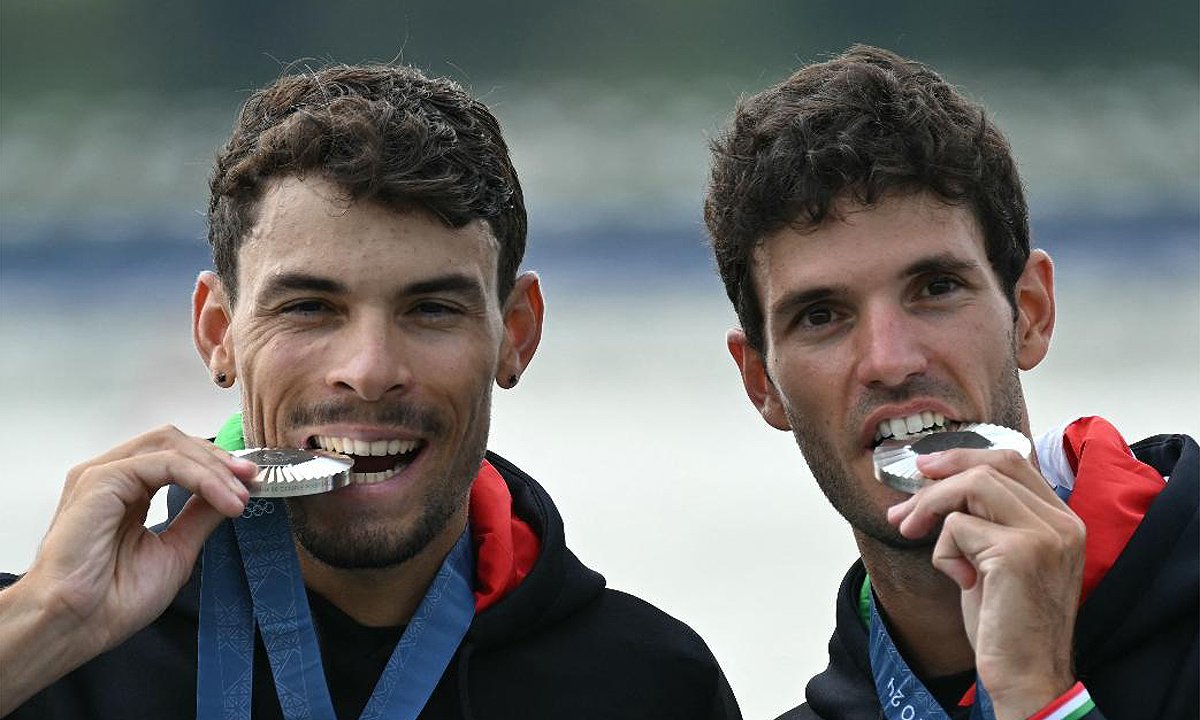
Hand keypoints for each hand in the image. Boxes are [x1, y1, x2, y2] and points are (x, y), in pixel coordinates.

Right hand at [0, 426, 255, 713]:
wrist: (79, 623)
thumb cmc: (114, 599)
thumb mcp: (177, 549)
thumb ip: (200, 516)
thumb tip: (232, 494)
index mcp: (127, 492)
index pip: (177, 457)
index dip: (216, 465)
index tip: (250, 483)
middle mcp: (114, 477)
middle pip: (176, 442)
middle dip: (219, 459)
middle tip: (251, 481)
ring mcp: (105, 475)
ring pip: (171, 446)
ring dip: (214, 467)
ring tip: (240, 494)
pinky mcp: (102, 479)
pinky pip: (163, 463)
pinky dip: (200, 477)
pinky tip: (223, 499)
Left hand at [886, 448, 1083, 719]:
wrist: (1026, 676)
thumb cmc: (1007, 623)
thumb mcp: (999, 560)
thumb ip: (987, 520)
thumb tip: (933, 485)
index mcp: (1063, 521)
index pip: (1014, 462)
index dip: (965, 457)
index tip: (926, 468)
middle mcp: (1062, 523)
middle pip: (992, 466)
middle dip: (940, 477)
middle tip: (905, 500)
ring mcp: (1044, 534)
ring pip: (972, 485)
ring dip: (930, 506)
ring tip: (910, 531)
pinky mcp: (1019, 552)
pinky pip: (957, 526)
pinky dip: (942, 551)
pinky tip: (960, 581)